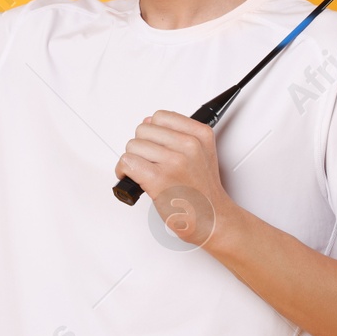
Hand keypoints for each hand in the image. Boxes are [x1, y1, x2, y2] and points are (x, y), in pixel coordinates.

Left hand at [115, 110, 235, 247]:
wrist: (212, 219)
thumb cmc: (203, 192)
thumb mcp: (202, 154)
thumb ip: (177, 135)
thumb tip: (148, 122)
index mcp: (201, 135)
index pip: (161, 116)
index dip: (153, 132)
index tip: (156, 146)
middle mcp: (189, 145)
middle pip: (143, 130)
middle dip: (141, 147)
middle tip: (150, 163)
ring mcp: (174, 162)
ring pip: (133, 146)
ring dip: (133, 160)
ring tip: (144, 173)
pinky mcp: (158, 179)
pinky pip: (127, 162)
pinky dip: (124, 171)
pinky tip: (134, 179)